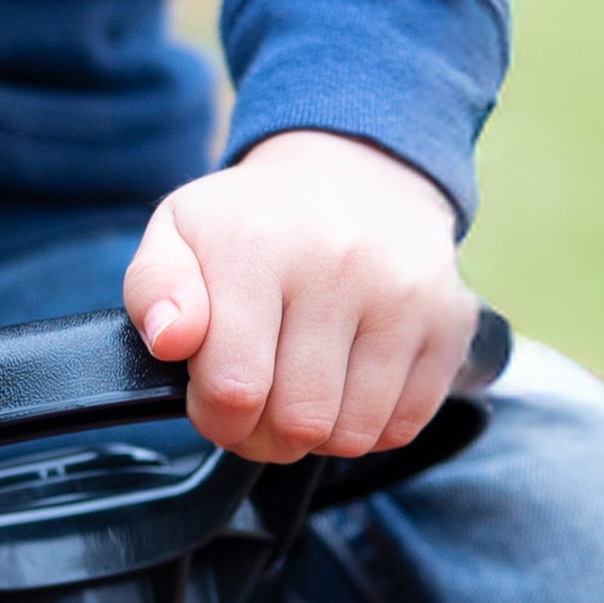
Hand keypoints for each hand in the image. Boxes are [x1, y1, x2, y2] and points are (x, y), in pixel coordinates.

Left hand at [124, 129, 475, 464]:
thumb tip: (171, 339)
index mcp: (257, 247)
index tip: (212, 395)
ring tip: (301, 388)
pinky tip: (347, 382)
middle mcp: (339, 267)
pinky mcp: (449, 322)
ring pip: (353, 433)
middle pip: (298, 423)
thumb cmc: (256, 219)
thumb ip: (154, 289)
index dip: (214, 417)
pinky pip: (405, 425)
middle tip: (257, 401)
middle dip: (264, 434)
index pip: (234, 389)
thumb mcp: (180, 232)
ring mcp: (404, 296)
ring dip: (318, 432)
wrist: (357, 168)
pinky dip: (369, 423)